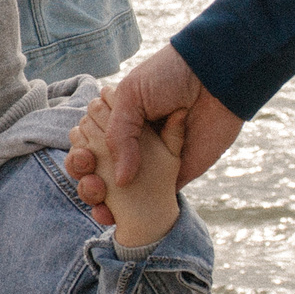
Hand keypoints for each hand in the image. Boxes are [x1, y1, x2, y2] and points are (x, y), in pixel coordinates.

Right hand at [73, 91, 186, 248]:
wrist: (214, 77)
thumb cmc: (169, 77)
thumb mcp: (131, 97)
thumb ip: (117, 136)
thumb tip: (119, 181)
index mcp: (117, 118)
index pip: (87, 143)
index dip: (80, 155)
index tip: (84, 159)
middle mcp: (131, 140)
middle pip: (98, 168)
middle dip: (87, 177)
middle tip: (92, 178)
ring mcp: (151, 160)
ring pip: (119, 189)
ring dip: (102, 198)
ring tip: (100, 198)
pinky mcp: (174, 175)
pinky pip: (151, 200)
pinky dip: (131, 213)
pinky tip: (113, 216)